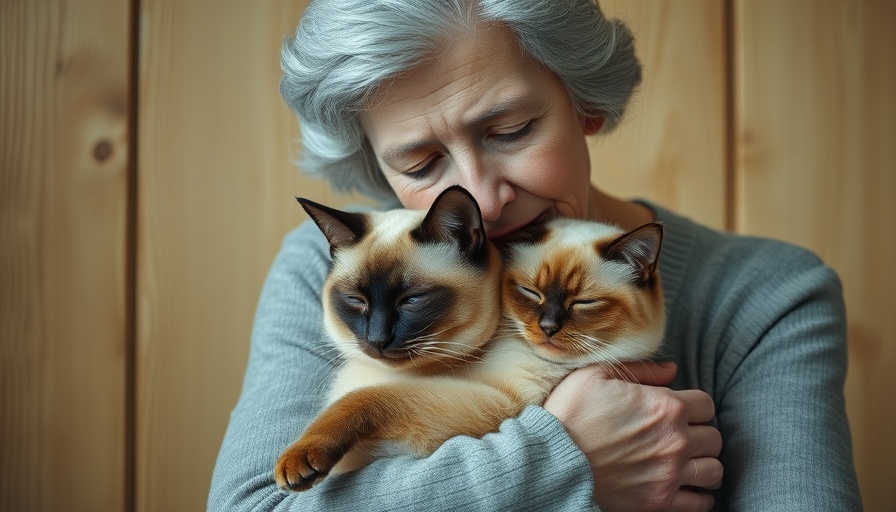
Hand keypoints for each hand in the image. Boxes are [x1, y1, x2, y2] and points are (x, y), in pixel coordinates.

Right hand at [543, 362, 722, 511]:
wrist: (551, 461)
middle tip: (678, 436)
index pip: (706, 404)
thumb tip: (672, 370)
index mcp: (666, 406)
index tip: (677, 411)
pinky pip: (701, 503)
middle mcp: (676, 441)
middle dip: (698, 434)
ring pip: (714, 471)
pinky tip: (682, 486)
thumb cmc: (569, 414)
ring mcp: (670, 475)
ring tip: (684, 462)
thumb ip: (640, 369)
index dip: (692, 405)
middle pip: (713, 438)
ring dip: (701, 464)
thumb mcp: (595, 375)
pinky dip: (697, 495)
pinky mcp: (660, 503)